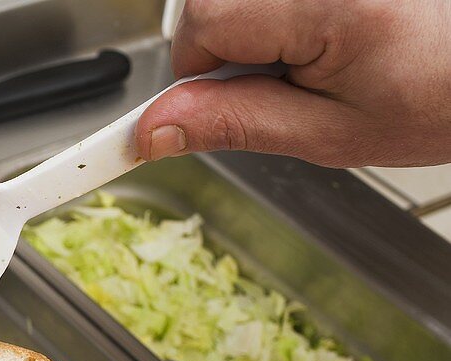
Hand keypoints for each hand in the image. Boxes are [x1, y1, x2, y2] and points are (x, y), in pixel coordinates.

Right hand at [135, 0, 450, 166]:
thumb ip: (235, 124)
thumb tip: (153, 131)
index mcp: (324, 2)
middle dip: (231, 46)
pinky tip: (329, 28)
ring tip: (323, 52)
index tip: (211, 107)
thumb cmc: (441, 96)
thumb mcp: (330, 132)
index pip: (200, 23)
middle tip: (294, 78)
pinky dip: (281, 12)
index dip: (200, 74)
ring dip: (259, 27)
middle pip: (214, 0)